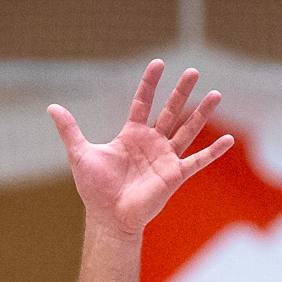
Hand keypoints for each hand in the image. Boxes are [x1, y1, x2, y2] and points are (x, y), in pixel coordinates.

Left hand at [49, 60, 235, 237]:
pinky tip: (229, 141)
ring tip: (216, 94)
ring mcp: (165, 158)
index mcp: (131, 135)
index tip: (158, 63)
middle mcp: (151, 143)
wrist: (108, 218)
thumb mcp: (81, 154)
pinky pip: (198, 161)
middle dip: (182, 92)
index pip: (143, 102)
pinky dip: (213, 152)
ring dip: (202, 114)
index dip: (150, 83)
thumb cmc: (95, 189)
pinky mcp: (175, 176)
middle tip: (193, 71)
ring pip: (187, 130)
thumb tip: (51, 106)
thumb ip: (70, 130)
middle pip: (171, 111)